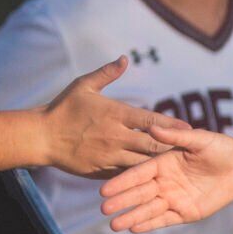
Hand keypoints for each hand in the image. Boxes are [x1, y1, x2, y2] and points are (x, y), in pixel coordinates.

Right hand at [42, 57, 188, 177]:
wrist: (41, 138)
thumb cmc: (63, 108)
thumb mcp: (83, 85)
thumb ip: (107, 73)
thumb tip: (125, 58)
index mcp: (115, 113)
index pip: (151, 120)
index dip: (172, 124)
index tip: (189, 127)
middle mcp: (116, 136)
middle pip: (153, 143)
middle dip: (173, 146)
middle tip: (191, 148)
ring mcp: (109, 155)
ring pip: (142, 162)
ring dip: (161, 162)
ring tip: (179, 164)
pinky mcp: (102, 171)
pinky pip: (127, 174)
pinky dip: (141, 174)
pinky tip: (154, 176)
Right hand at [99, 124, 232, 231]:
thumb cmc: (220, 148)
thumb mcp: (200, 139)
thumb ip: (176, 136)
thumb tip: (152, 128)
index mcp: (163, 163)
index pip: (138, 174)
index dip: (122, 182)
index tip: (105, 189)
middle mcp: (164, 181)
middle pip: (139, 193)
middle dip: (122, 201)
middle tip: (103, 209)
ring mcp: (173, 198)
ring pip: (148, 209)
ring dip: (131, 216)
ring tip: (113, 225)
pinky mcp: (185, 212)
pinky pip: (164, 219)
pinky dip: (150, 223)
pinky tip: (134, 228)